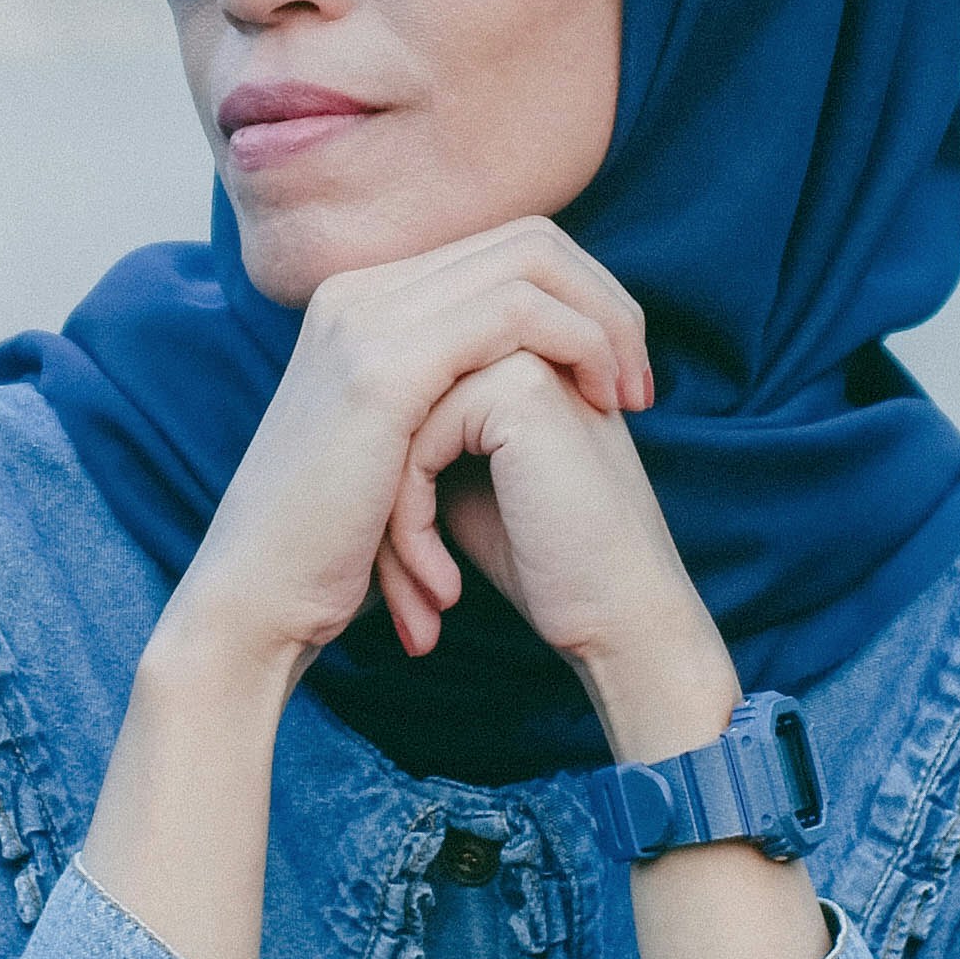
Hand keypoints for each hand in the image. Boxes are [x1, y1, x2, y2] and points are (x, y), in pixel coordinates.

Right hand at [162, 218, 652, 695]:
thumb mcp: (396, 448)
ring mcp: (365, 319)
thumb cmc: (332, 549)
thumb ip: (449, 391)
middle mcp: (359, 291)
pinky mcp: (382, 367)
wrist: (257, 602)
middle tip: (639, 383)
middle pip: (527, 239)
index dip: (579, 298)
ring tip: (626, 400)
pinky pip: (515, 313)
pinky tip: (595, 406)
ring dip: (603, 324)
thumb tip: (537, 368)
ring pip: (531, 262)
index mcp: (362, 303)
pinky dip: (576, 346)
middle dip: (605, 302)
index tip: (617, 375)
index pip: (504, 248)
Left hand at [383, 350, 738, 766]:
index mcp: (510, 351)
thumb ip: (420, 425)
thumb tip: (341, 421)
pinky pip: (415, 439)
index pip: (399, 397)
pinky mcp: (522, 387)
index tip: (408, 579)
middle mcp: (521, 339)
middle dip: (382, 506)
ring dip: (393, 521)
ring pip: (394, 424)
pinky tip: (443, 589)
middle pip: (389, 405)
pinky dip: (410, 524)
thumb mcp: (463, 480)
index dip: (390, 492)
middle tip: (406, 594)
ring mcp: (527, 353)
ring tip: (419, 599)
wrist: (618, 619)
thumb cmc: (543, 562)